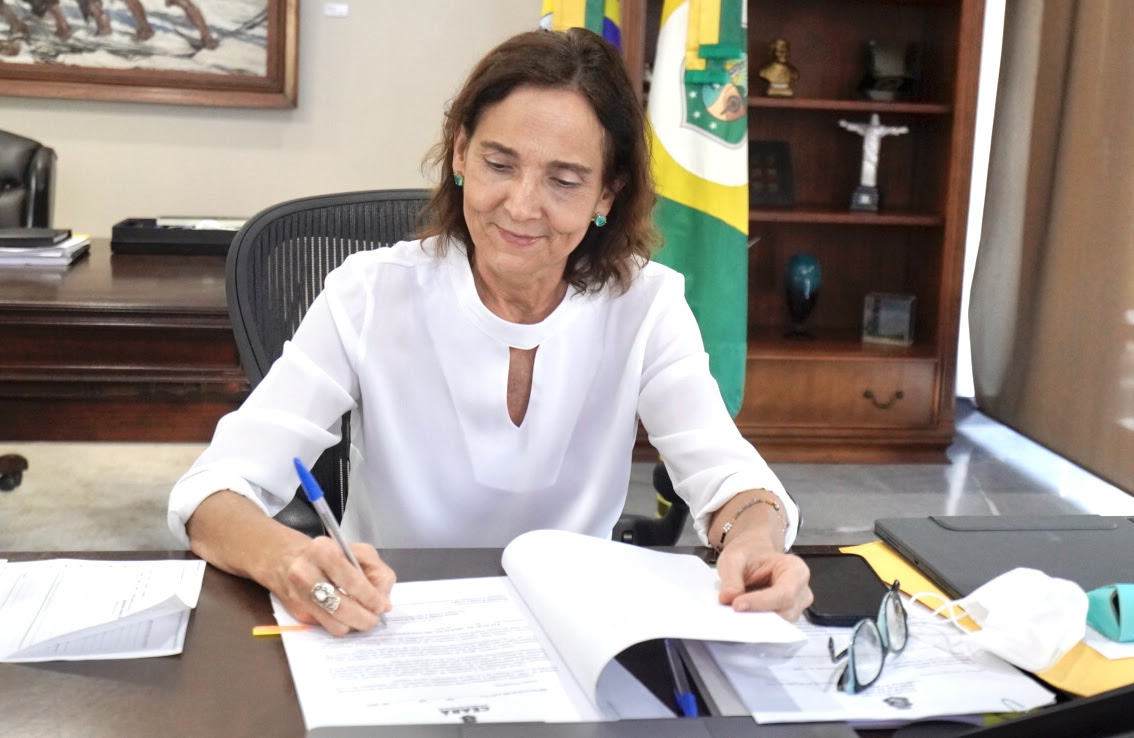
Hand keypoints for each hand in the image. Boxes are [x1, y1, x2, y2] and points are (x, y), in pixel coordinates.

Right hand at [273, 536, 395, 635]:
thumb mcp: (359, 552)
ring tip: (362, 617)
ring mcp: (299, 596)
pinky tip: (344, 614)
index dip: (370, 597)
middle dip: (364, 619)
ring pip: (334, 625)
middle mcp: (305, 574)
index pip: (352, 581)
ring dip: (353, 625)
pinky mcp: (297, 613)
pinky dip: (340, 624)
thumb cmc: (330, 554)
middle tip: (374, 619)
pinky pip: (326, 627)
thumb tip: (384, 604)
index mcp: (323, 552)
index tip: (381, 606)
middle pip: (342, 608)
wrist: (288, 560)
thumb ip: (378, 573)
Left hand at [716, 530, 812, 620]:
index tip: (737, 605)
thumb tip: (729, 597)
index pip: (784, 592)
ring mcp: (795, 607)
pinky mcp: (785, 618)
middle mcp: (801, 591)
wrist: (753, 556)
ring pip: (780, 624)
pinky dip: (757, 625)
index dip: (761, 602)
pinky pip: (774, 628)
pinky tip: (742, 619)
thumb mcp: (734, 558)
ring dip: (757, 623)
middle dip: (759, 616)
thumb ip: (731, 578)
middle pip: (785, 612)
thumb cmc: (749, 555)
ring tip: (736, 615)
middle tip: (732, 614)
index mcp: (795, 569)